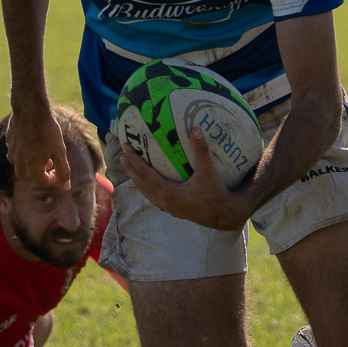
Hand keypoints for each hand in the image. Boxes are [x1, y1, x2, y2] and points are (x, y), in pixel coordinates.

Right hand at [7, 104, 69, 188]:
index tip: (56, 172)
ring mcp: (12, 150)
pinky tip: (30, 140)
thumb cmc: (47, 131)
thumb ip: (63, 171)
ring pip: (16, 163)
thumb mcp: (60, 152)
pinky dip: (21, 150)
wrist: (31, 110)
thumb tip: (66, 188)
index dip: (51, 179)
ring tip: (38, 152)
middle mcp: (19, 162)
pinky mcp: (9, 139)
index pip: (42, 181)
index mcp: (33, 167)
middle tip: (45, 165)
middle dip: (34, 174)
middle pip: (24, 176)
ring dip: (26, 162)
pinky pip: (13, 149)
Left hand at [117, 126, 255, 231]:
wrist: (224, 216)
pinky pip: (153, 196)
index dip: (135, 160)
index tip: (126, 148)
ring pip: (146, 192)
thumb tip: (195, 129)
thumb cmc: (216, 194)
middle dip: (131, 168)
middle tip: (123, 154)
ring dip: (136, 178)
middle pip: (141, 183)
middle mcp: (164, 202)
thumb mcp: (208, 172)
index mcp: (168, 193)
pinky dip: (146, 187)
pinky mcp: (173, 210)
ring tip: (130, 166)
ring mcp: (167, 207)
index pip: (145, 174)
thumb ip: (201, 151)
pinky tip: (147, 182)